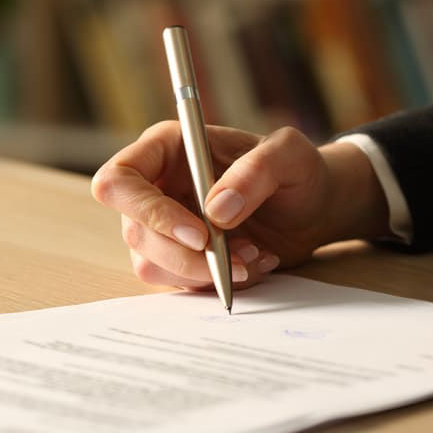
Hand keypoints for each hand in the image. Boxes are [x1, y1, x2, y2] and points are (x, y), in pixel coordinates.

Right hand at [90, 121, 390, 289]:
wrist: (312, 209)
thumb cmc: (297, 171)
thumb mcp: (291, 155)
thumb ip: (257, 171)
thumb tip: (217, 210)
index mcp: (166, 149)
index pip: (119, 180)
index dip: (147, 211)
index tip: (198, 234)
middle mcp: (155, 187)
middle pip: (135, 232)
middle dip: (186, 255)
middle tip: (239, 257)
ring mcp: (161, 226)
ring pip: (151, 264)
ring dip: (203, 272)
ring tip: (254, 257)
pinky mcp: (177, 258)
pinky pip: (178, 282)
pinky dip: (215, 282)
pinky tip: (251, 264)